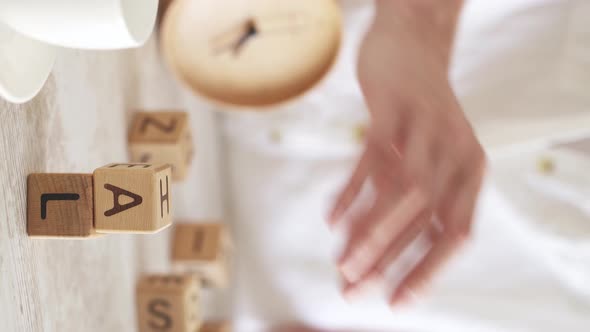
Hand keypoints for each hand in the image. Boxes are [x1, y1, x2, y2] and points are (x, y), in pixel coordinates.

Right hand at [329, 1, 484, 305]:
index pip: (454, 235)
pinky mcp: (395, 107)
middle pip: (426, 219)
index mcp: (470, 171)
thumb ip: (411, 203)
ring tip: (343, 265)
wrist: (412, 47)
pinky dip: (351, 191)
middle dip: (389, 261)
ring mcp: (427, 127)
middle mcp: (457, 152)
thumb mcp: (427, 159)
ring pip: (403, 192)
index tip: (395, 302)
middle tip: (355, 290)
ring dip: (371, 233)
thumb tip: (378, 255)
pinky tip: (332, 219)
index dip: (425, 273)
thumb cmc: (417, 115)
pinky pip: (372, 157)